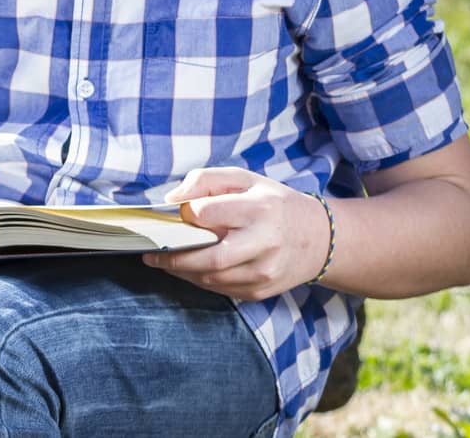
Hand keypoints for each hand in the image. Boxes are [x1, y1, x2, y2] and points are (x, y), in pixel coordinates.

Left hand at [142, 166, 331, 300]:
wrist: (318, 239)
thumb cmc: (273, 203)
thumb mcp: (244, 178)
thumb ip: (205, 180)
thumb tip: (172, 199)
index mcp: (259, 209)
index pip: (207, 214)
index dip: (187, 213)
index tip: (177, 212)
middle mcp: (264, 243)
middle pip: (207, 257)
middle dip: (172, 257)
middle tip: (150, 253)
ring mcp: (263, 272)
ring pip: (210, 278)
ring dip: (181, 271)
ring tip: (164, 259)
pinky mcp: (260, 291)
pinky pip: (220, 289)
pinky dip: (199, 279)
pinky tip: (189, 268)